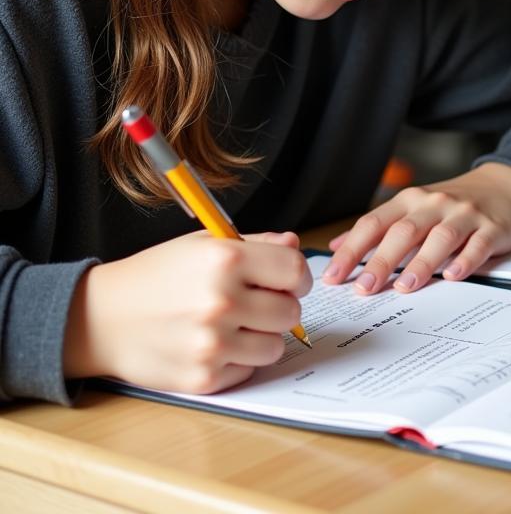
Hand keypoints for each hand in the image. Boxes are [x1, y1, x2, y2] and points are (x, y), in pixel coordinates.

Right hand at [63, 231, 311, 393]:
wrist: (102, 318)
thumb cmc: (157, 276)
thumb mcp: (204, 244)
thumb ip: (256, 243)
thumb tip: (294, 245)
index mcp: (226, 259)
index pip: (295, 270)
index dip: (297, 276)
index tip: (289, 281)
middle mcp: (222, 301)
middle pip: (290, 311)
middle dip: (279, 306)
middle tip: (256, 303)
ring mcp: (212, 343)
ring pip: (275, 345)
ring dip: (262, 336)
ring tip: (235, 325)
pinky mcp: (203, 378)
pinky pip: (248, 370)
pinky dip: (238, 360)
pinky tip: (215, 345)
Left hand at [323, 163, 510, 293]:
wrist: (504, 186)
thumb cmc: (452, 203)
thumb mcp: (413, 208)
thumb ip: (378, 227)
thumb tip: (336, 246)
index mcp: (410, 200)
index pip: (374, 223)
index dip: (352, 249)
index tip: (333, 276)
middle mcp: (435, 204)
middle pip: (404, 231)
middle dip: (382, 260)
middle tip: (364, 287)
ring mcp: (465, 214)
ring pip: (441, 237)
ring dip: (422, 262)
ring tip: (405, 286)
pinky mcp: (492, 228)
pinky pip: (478, 244)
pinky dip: (465, 261)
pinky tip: (453, 276)